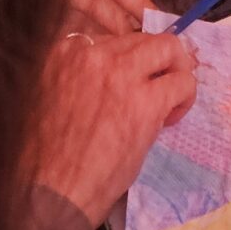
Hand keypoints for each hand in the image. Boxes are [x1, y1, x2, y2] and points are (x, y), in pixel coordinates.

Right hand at [28, 30, 197, 221]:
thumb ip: (78, 77)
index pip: (114, 38)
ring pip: (169, 48)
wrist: (50, 191)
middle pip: (143, 38)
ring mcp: (120, 74)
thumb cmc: (45, 156)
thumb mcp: (49, 97)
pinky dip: (185, 97)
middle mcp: (91, 54)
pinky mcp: (146, 101)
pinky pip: (183, 82)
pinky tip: (170, 119)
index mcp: (63, 52)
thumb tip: (118, 75)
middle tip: (160, 87)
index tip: (133, 80)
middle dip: (157, 61)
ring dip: (176, 72)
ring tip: (169, 101)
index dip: (129, 60)